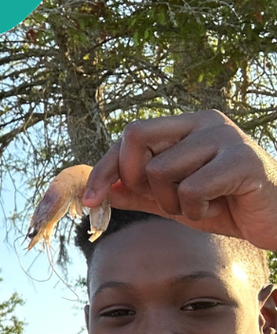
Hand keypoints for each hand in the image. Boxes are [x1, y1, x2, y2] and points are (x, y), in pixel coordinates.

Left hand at [84, 110, 276, 250]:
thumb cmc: (228, 206)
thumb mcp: (174, 201)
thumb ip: (140, 193)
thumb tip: (104, 190)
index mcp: (186, 126)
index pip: (129, 136)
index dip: (104, 169)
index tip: (91, 200)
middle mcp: (204, 122)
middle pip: (135, 137)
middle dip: (135, 179)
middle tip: (164, 201)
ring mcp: (225, 136)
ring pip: (160, 170)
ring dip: (172, 203)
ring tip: (201, 205)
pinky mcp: (243, 160)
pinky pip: (191, 189)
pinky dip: (196, 211)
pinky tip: (220, 208)